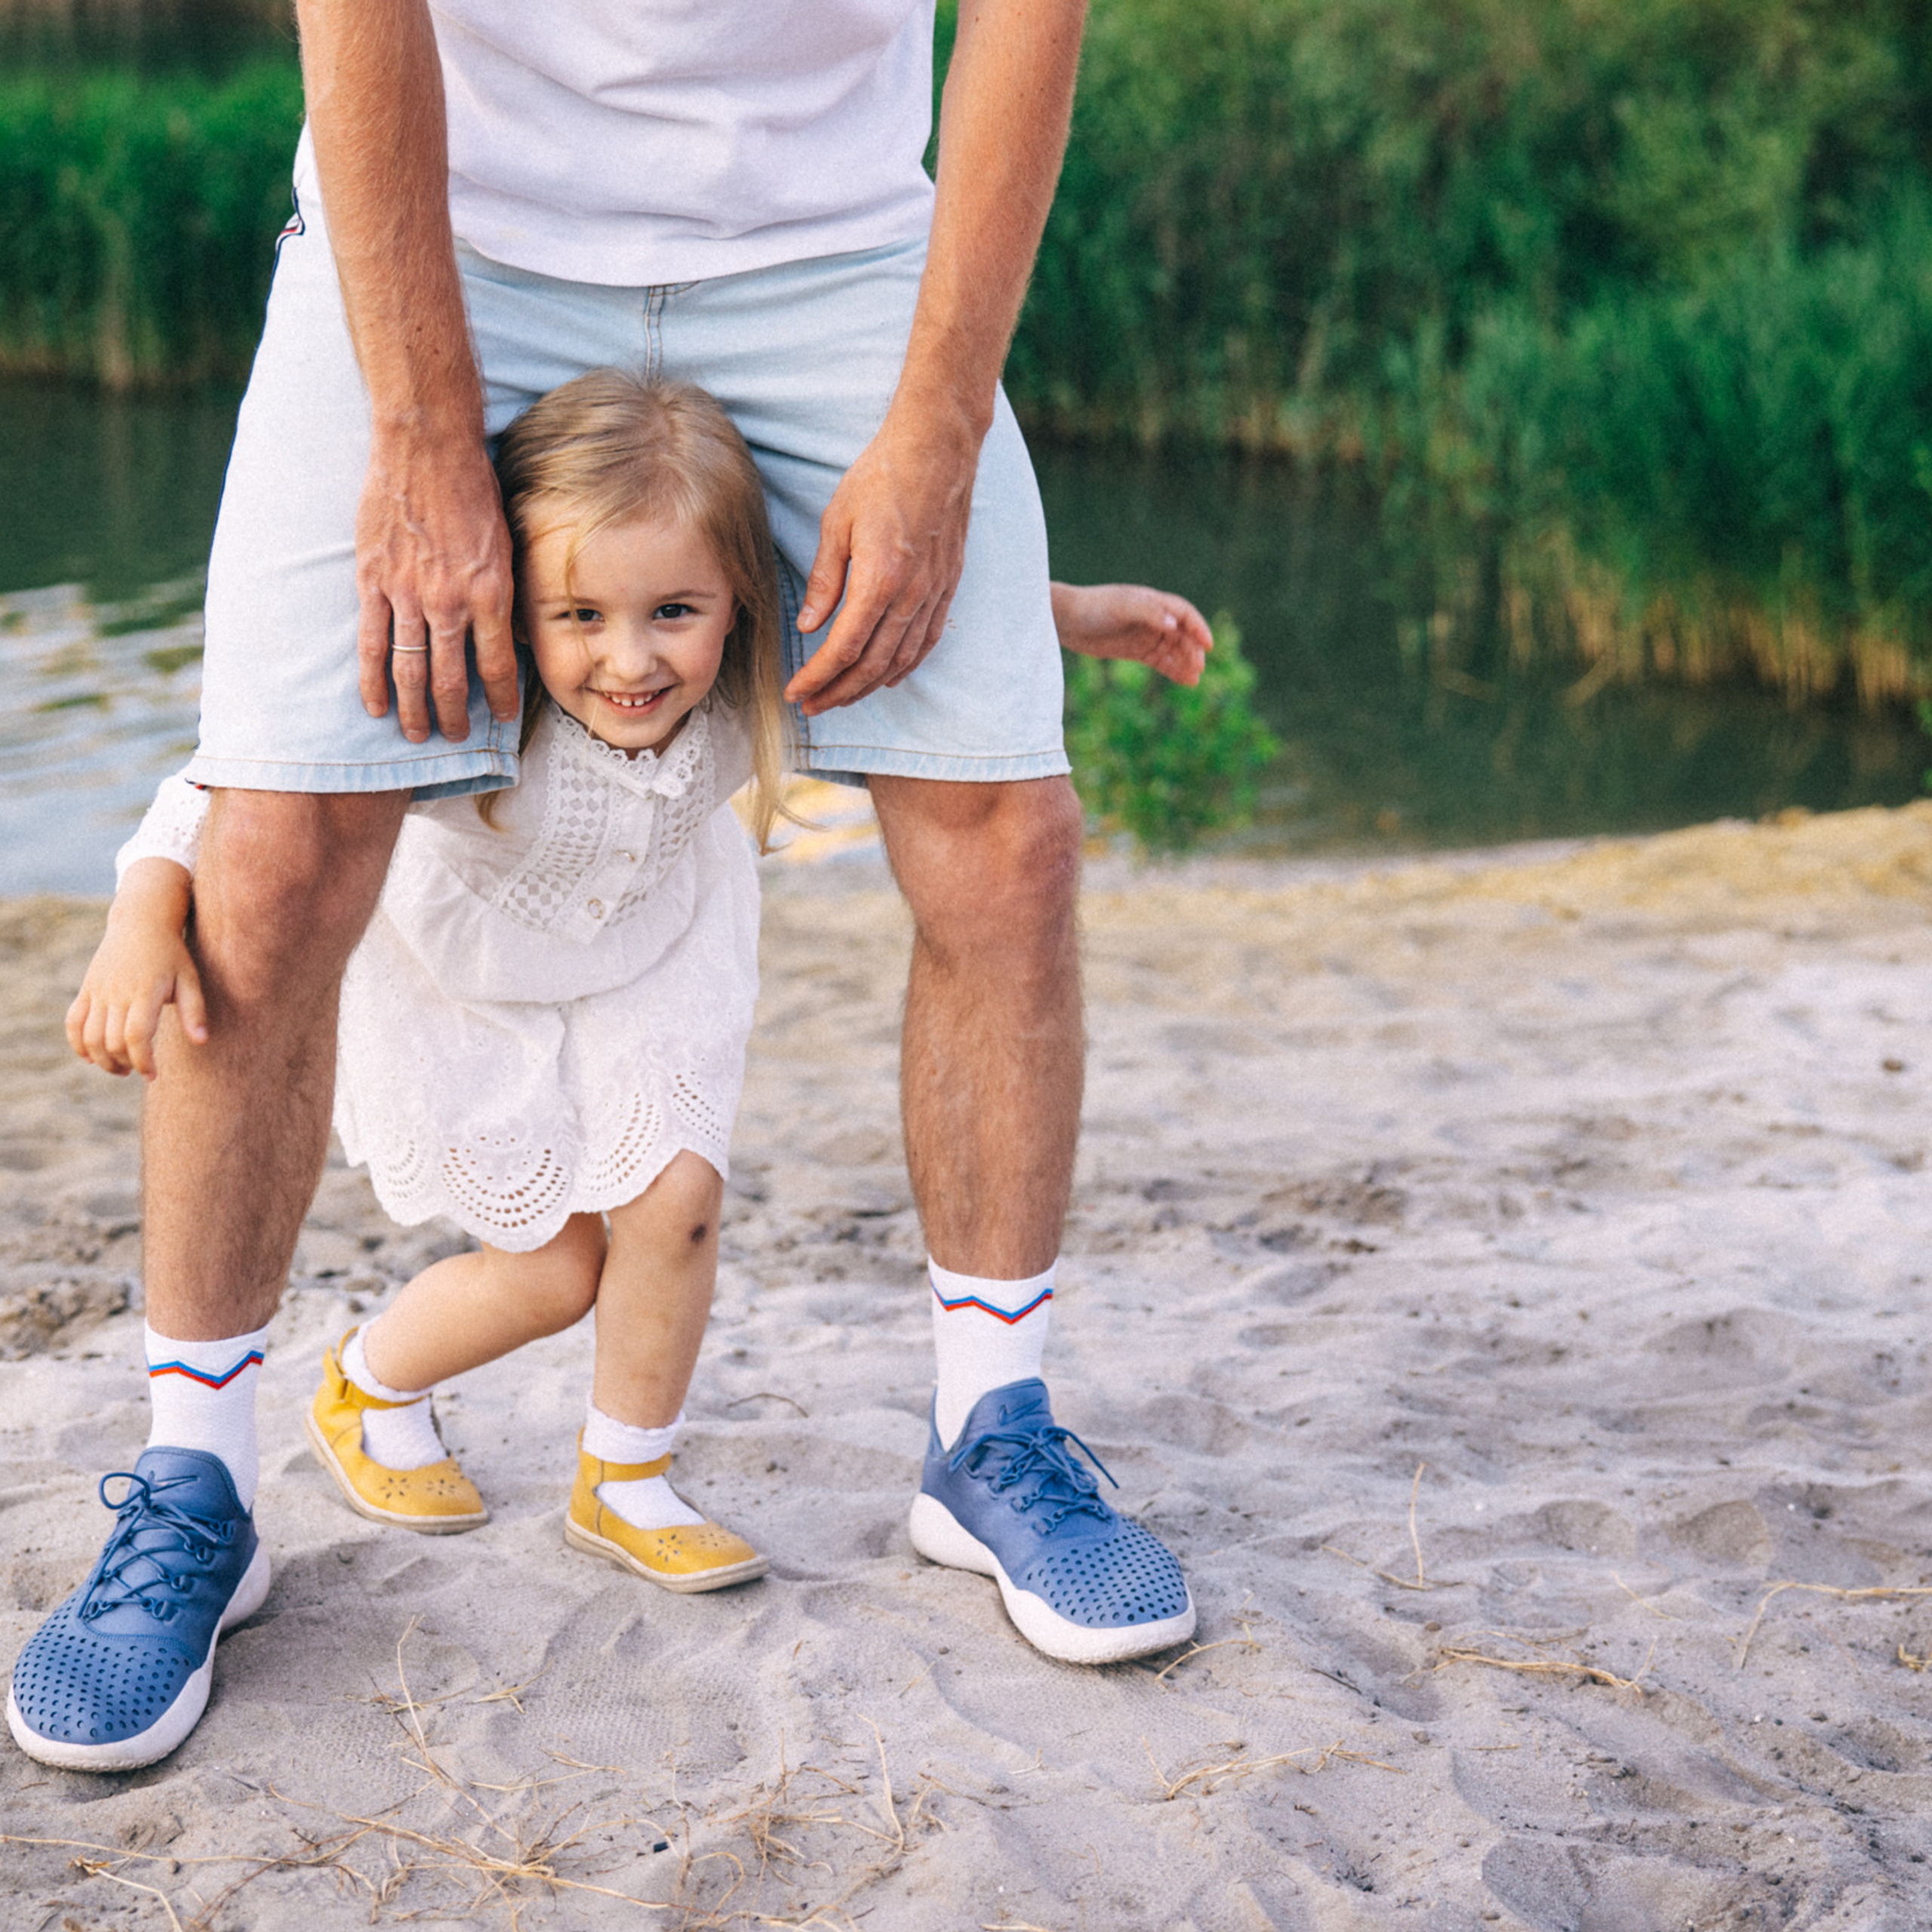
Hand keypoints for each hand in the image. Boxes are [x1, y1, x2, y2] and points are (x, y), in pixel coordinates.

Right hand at [66, 861, 207, 1079]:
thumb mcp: (190, 979)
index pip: (136, 1037)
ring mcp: (98, 991)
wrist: (141, 922)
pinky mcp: (87, 989)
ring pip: (90, 1037)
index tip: (152, 1075)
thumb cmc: (172, 954)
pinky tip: (91, 1057)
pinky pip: (73, 1022)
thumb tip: (202, 1042)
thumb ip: (195, 1011)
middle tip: (140, 1070)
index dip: (143, 1061)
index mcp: (145, 993)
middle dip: (126, 1064)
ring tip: (121, 1068)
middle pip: (112, 1042)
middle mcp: (117, 994)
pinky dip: (77, 1043)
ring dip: (102, 1060)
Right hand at [355, 426, 517, 743]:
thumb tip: (510, 636)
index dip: (502, 699)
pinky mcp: (373, 582)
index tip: (503, 718)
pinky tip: (377, 707)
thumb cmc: (473, 488)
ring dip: (415, 710)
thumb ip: (506, 593)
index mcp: (492, 593)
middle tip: (454, 739)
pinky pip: (372, 644)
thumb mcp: (508, 543)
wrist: (427, 446)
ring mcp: (408, 594)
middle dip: (455, 717)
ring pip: (411, 671)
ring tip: (418, 735)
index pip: (499, 665)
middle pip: (453, 680)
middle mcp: (451, 601)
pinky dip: (373, 681)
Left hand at [786, 401, 980, 715]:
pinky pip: (926, 642)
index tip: (795, 692)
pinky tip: (888, 677)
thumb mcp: (838, 523)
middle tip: (811, 707)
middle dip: (838, 693)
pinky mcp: (947, 587)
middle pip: (873, 666)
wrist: (938, 450)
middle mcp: (912, 596)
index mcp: (880, 580)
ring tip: (841, 697)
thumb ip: (824, 580)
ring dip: (868, 687)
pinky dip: (905, 667)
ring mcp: (934, 595)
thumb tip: (808, 626)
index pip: (844, 648)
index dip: (817, 677)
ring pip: (901, 660)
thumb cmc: (882, 477)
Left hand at [1050, 582, 1213, 686]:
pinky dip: (1173, 670)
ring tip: (1195, 678)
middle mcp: (1153, 617)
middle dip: (1192, 650)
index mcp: (1152, 602)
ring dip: (1186, 662)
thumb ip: (1149, 613)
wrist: (1066, 620)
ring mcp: (1145, 634)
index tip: (1208, 645)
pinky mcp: (1135, 650)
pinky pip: (1160, 661)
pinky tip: (1185, 680)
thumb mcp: (1121, 607)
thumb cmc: (1093, 608)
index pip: (1184, 614)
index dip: (1198, 628)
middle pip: (1182, 634)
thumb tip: (1175, 624)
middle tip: (1199, 667)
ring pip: (1173, 650)